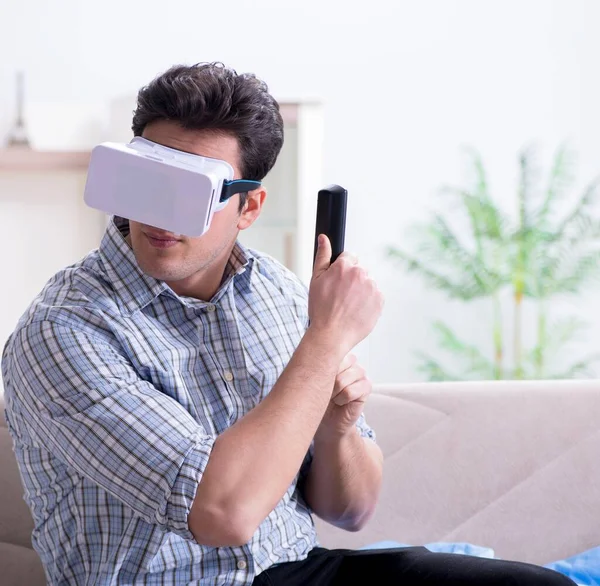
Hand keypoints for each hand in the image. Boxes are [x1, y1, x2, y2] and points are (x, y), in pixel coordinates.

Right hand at [309, 235, 383, 356]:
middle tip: (340, 297)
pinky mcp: (380, 300)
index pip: (349, 257)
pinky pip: (375, 296)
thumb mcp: (316, 280)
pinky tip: (356, 311)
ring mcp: (372, 287)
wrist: (331, 335)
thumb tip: (324, 238)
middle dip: (352, 280)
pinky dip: (368, 302)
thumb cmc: (320, 309)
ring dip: (361, 291)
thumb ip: (322, 256)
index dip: (341, 270)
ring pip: (368, 283)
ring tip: (348, 306)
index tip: (337, 283)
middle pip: (359, 270)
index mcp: (344, 266)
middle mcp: (361, 273)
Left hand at [316, 353, 371, 439]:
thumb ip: (317, 364)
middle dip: (327, 382)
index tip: (317, 380)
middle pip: (335, 366)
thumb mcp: (313, 378)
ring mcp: (360, 373)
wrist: (326, 421)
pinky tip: (341, 402)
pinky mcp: (366, 387)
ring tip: (333, 397)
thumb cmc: (318, 399)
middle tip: (326, 390)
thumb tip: (315, 351)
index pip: (329, 353)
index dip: (320, 369)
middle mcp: (350, 362)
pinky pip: (350, 392)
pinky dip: (342, 400)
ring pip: (341, 380)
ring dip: (333, 393)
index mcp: (337, 356)